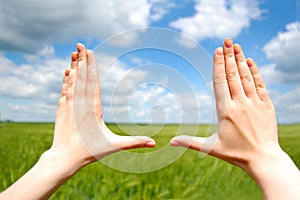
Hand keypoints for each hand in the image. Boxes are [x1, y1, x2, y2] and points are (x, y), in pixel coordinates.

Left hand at [0, 44, 154, 199]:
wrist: (63, 158)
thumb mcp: (114, 146)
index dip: (91, 66)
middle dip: (82, 60)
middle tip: (80, 44)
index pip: (93, 82)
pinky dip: (66, 80)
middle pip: (82, 77)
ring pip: (72, 82)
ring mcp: (69, 106)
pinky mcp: (62, 110)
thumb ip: (134, 142)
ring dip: (73, 66)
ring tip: (73, 53)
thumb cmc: (89, 152)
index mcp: (93, 109)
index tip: (89, 52)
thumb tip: (154, 143)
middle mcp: (79, 104)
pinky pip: (65, 90)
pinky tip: (67, 72)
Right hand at [170, 38, 299, 198]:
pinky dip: (255, 72)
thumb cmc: (235, 154)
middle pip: (233, 76)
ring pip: (246, 77)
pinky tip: (250, 61)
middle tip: (226, 40)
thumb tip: (170, 142)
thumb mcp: (210, 147)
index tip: (217, 51)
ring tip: (236, 46)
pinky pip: (260, 85)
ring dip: (241, 60)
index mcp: (226, 111)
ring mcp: (255, 104)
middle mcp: (241, 104)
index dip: (218, 66)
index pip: (220, 83)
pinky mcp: (266, 106)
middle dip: (229, 57)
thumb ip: (190, 141)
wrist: (263, 159)